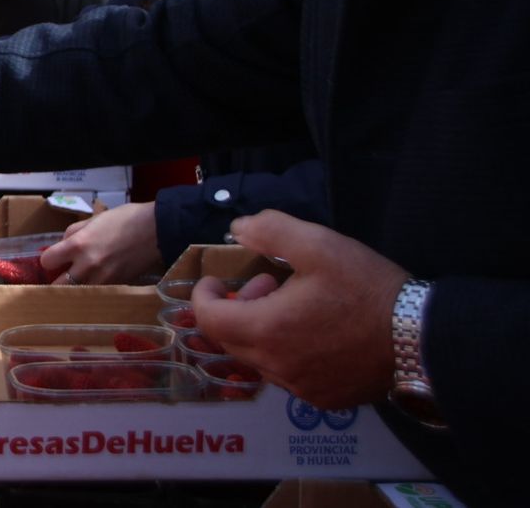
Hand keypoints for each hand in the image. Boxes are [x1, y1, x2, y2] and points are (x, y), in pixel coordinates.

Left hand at [40, 202, 162, 283]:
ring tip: (77, 282)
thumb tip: (62, 246)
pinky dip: (92, 291)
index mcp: (78, 245)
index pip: (47, 261)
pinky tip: (95, 283)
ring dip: (74, 289)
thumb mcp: (93, 220)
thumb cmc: (124, 219)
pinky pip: (97, 293)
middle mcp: (87, 266)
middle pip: (58, 286)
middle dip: (56, 282)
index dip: (48, 260)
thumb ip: (73, 233)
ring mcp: (103, 279)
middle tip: (61, 276)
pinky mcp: (116, 286)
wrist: (156, 230)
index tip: (53, 259)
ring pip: (77, 294)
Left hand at [191, 210, 407, 408]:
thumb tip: (237, 229)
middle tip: (266, 282)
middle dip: (237, 307)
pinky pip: (287, 375)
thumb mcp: (319, 244)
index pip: (209, 320)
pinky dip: (285, 350)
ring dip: (261, 328)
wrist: (424, 338)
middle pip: (231, 340)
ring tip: (294, 302)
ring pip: (258, 358)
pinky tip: (315, 330)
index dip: (204, 296)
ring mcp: (302, 388)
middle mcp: (278, 367)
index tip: (217, 279)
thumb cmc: (368, 289)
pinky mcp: (325, 398)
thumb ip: (270, 231)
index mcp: (267, 331)